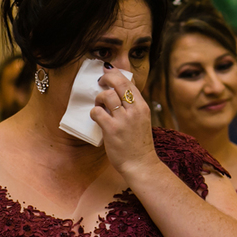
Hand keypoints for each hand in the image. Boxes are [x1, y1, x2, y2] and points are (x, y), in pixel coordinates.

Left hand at [90, 67, 159, 182]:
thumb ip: (133, 106)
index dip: (116, 74)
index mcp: (142, 106)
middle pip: (118, 83)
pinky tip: (96, 117)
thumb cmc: (139, 144)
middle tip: (100, 81)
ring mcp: (123, 120)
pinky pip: (97, 112)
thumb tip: (120, 92)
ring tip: (99, 105)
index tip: (108, 72)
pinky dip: (94, 112)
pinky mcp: (112, 130)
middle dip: (106, 77)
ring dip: (99, 98)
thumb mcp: (141, 120)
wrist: (141, 164)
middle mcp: (134, 110)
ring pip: (107, 95)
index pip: (129, 82)